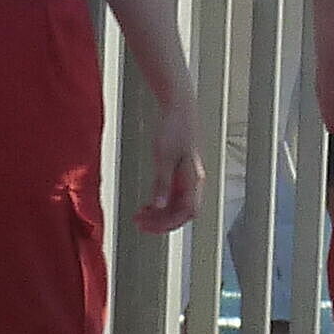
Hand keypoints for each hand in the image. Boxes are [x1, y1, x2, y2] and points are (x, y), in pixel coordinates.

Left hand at [136, 92, 204, 234]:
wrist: (179, 109)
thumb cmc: (174, 129)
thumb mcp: (164, 157)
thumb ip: (162, 183)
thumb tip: (159, 206)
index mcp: (194, 179)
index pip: (187, 212)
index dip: (168, 223)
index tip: (148, 225)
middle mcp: (194, 182)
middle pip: (182, 213)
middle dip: (161, 222)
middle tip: (139, 223)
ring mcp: (187, 179)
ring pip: (177, 207)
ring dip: (160, 215)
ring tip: (140, 216)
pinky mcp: (180, 174)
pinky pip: (173, 197)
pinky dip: (160, 204)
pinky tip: (147, 205)